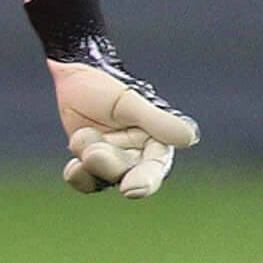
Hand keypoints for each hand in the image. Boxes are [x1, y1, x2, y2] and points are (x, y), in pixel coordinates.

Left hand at [48, 43, 198, 197]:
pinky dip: (78, 176)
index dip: (145, 181)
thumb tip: (190, 138)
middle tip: (93, 153)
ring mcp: (113, 160)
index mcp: (156, 141)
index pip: (154, 167)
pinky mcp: (90, 162)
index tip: (130, 190)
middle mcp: (137, 155)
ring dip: (90, 164)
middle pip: (125, 174)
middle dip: (108, 165)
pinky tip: (72, 168)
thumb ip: (157, 121)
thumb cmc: (107, 83)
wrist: (76, 72)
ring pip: (103, 177)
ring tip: (81, 138)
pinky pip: (85, 179)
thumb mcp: (130, 101)